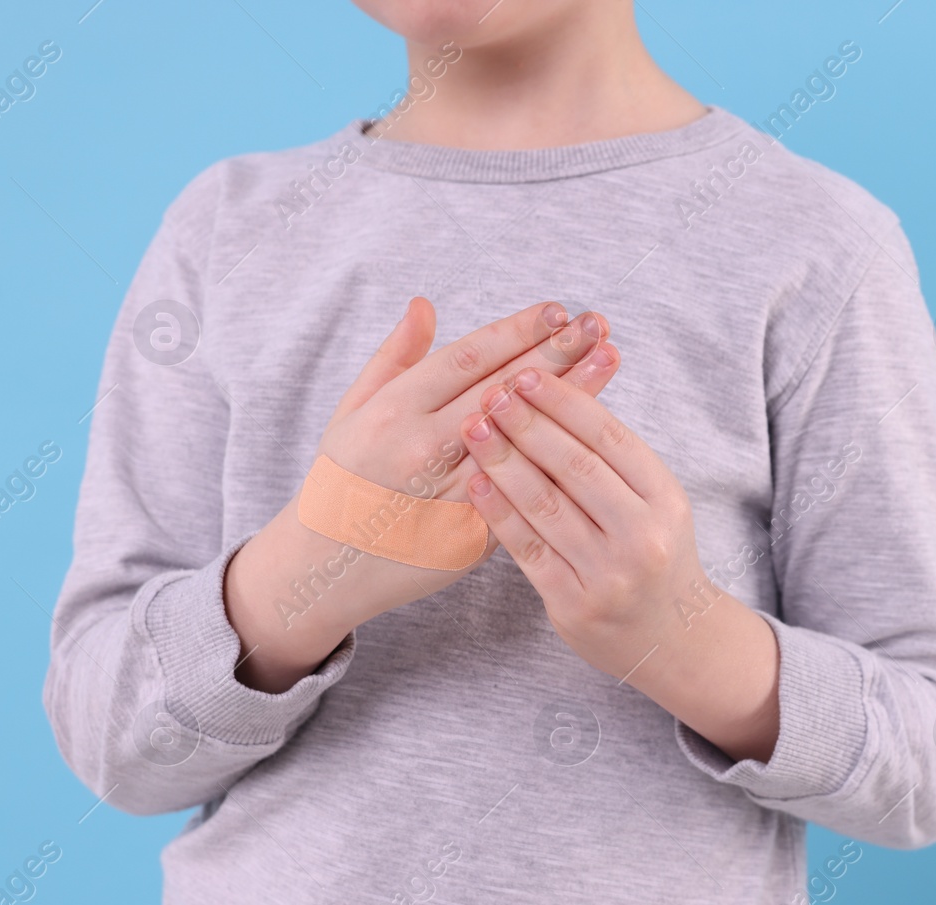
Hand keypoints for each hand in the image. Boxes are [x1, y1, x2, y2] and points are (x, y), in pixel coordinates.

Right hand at [225, 298, 620, 692]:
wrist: (326, 569)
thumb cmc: (342, 481)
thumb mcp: (351, 411)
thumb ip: (393, 359)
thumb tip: (425, 304)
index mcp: (393, 411)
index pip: (467, 359)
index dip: (516, 331)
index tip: (558, 309)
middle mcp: (421, 447)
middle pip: (503, 390)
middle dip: (557, 353)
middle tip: (600, 324)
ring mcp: (448, 493)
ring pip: (523, 438)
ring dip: (572, 399)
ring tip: (609, 360)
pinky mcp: (470, 534)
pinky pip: (524, 492)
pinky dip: (560, 460)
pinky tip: (595, 435)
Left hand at [459, 365, 781, 761]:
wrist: (671, 638)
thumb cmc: (654, 557)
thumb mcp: (657, 505)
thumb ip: (617, 462)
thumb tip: (558, 394)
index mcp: (666, 500)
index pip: (611, 439)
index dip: (565, 402)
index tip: (527, 373)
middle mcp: (642, 536)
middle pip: (577, 468)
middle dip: (530, 424)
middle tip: (493, 392)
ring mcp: (608, 574)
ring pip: (547, 505)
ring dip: (505, 461)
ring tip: (475, 427)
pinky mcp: (574, 604)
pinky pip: (529, 548)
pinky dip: (500, 512)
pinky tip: (477, 482)